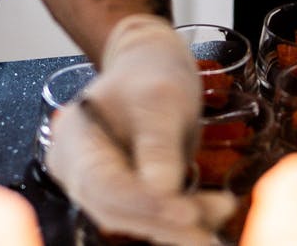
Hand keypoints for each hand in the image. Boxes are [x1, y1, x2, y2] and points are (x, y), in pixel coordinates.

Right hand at [45, 15, 235, 245]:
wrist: (152, 68)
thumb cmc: (151, 74)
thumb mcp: (161, 99)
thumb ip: (158, 142)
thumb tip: (162, 189)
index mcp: (74, 140)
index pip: (103, 184)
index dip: (143, 203)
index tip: (187, 212)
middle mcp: (78, 170)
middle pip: (116, 210)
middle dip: (165, 221)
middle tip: (210, 227)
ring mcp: (99, 186)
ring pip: (136, 219)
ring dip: (179, 224)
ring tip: (222, 209)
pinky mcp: (125, 196)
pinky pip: (149, 215)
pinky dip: (180, 218)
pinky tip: (212, 211)